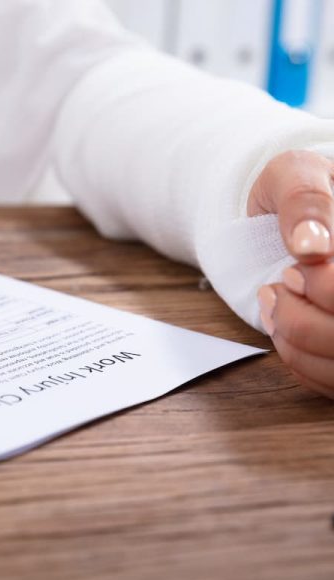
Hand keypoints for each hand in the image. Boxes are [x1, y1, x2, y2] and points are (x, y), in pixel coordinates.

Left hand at [248, 150, 333, 397]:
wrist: (282, 217)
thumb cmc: (291, 191)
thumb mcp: (294, 173)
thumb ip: (305, 199)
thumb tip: (313, 245)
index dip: (327, 286)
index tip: (294, 266)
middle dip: (304, 317)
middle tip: (277, 287)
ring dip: (294, 339)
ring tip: (275, 303)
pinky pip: (331, 382)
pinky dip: (296, 359)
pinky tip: (283, 328)